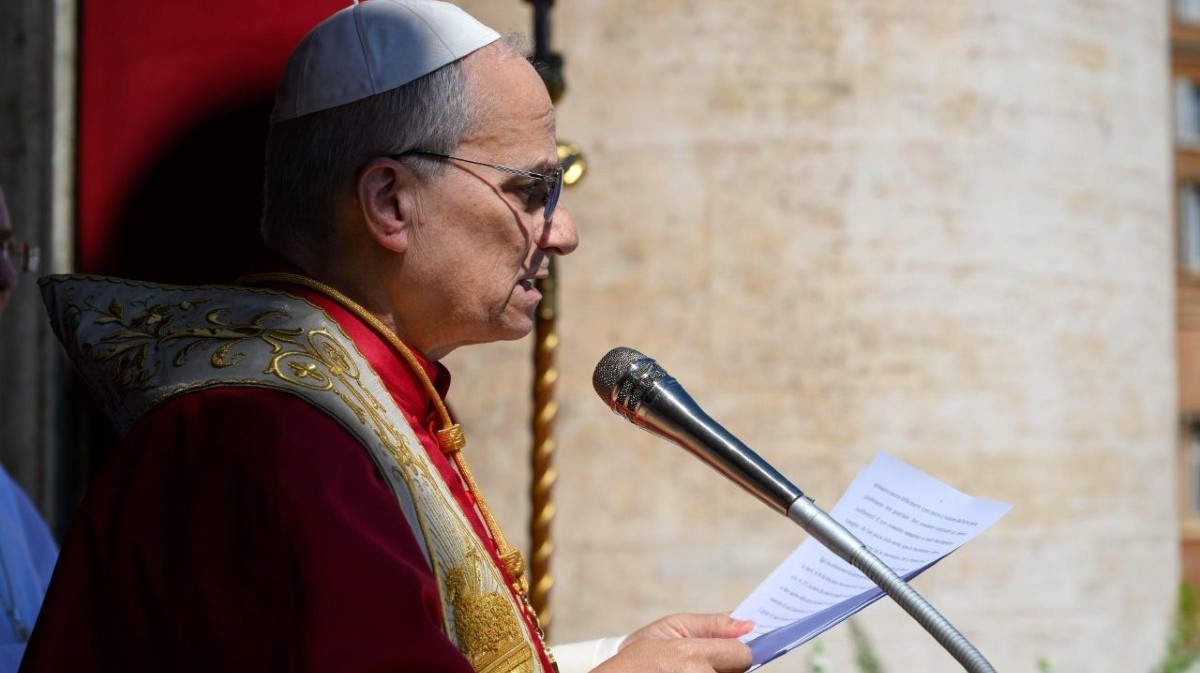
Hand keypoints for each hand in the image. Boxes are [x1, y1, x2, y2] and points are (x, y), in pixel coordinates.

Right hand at [593, 613, 754, 672]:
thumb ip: (712, 624)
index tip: (728, 646)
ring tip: (691, 668)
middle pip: (739, 671)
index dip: (736, 648)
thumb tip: (748, 624)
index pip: (743, 654)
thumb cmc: (642, 653)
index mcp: (692, 656)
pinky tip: (690, 672)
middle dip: (727, 663)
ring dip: (718, 671)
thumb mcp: (672, 626)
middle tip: (701, 660)